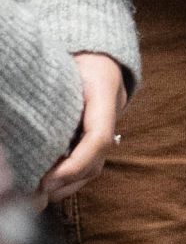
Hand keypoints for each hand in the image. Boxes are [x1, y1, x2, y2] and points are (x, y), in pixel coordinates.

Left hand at [39, 55, 126, 201]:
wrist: (93, 49)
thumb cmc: (71, 56)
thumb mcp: (57, 65)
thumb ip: (45, 91)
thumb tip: (16, 118)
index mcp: (105, 90)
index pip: (99, 136)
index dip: (76, 163)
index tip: (47, 180)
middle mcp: (111, 111)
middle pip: (97, 159)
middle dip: (68, 181)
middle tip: (36, 192)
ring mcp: (108, 123)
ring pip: (94, 166)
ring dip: (67, 185)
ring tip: (38, 194)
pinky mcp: (97, 133)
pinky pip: (89, 164)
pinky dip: (69, 179)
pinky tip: (48, 185)